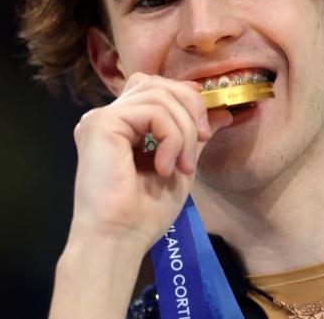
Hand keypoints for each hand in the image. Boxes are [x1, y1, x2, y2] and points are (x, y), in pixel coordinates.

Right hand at [69, 73, 231, 249]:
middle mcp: (106, 118)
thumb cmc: (143, 214)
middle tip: (202, 141)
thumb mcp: (179, 165)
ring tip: (182, 166)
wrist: (119, 240)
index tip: (205, 123)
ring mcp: (101, 119)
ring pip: (159, 95)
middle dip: (190, 107)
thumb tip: (223, 112)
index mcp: (120, 127)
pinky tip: (166, 167)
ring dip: (183, 130)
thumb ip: (194, 136)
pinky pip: (153, 112)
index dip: (183, 94)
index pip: (152, 87)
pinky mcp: (102, 124)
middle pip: (158, 84)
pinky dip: (171, 138)